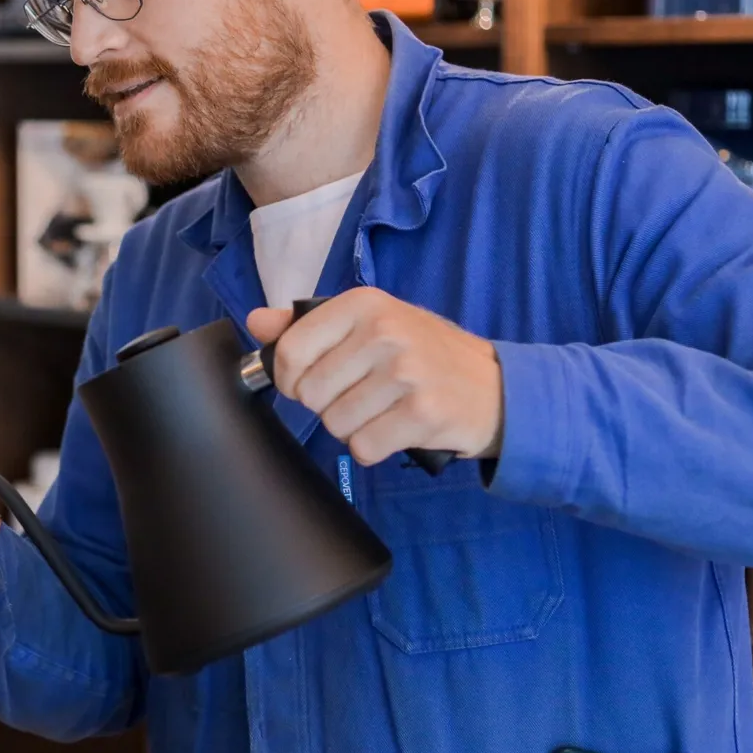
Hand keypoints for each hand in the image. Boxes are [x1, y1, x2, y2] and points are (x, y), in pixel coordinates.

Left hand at [246, 288, 502, 467]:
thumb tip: (255, 322)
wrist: (496, 387)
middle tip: (362, 396)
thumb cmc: (423, 354)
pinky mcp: (423, 413)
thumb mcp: (369, 324)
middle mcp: (384, 332)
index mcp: (363, 304)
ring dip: (353, 428)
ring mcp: (406, 373)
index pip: (289, 351)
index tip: (310, 382)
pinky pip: (364, 448)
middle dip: (328, 406)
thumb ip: (307, 325)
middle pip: (310, 395)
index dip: (290, 379)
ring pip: (335, 425)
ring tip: (384, 410)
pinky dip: (375, 447)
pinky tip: (398, 428)